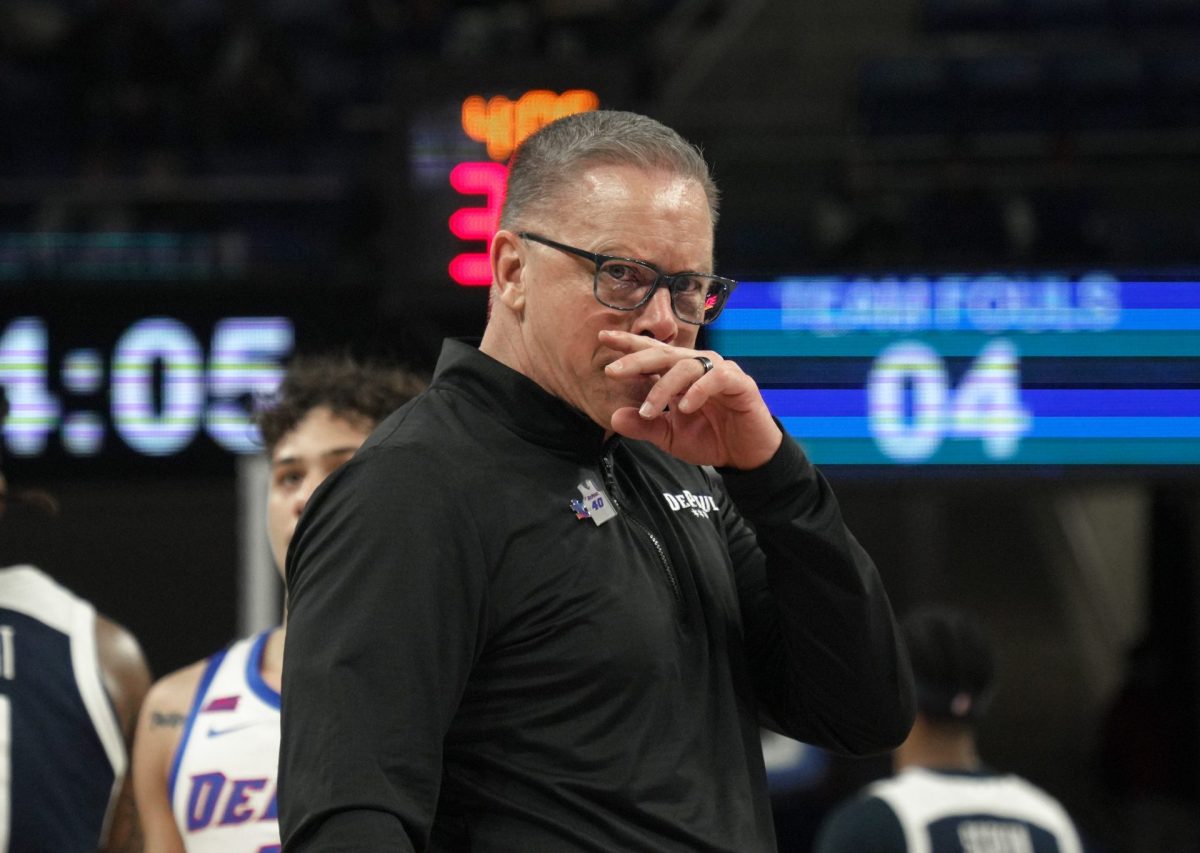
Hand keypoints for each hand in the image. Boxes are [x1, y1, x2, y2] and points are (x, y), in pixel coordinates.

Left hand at [601, 330, 781, 468]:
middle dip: (636, 360)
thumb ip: (645, 426)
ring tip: (649, 410)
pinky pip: (716, 378)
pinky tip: (684, 407)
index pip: (652, 353)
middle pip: (664, 354)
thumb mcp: (670, 436)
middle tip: (612, 371)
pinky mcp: (740, 383)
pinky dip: (697, 391)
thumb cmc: (710, 439)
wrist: (745, 456)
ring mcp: (720, 371)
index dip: (629, 344)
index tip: (603, 338)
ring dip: (663, 388)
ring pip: (686, 366)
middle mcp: (698, 366)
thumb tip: (614, 417)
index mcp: (680, 374)